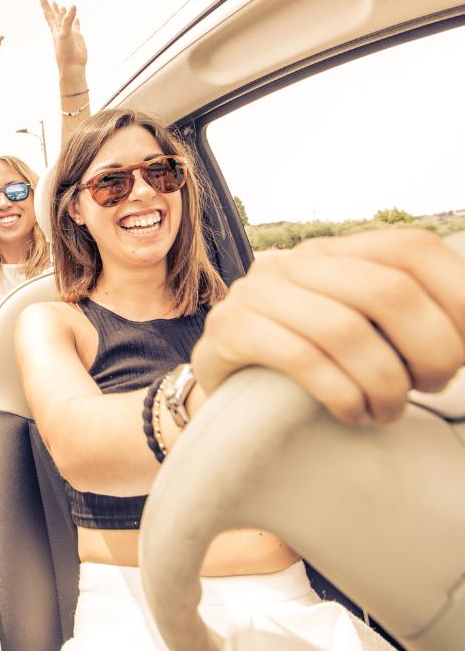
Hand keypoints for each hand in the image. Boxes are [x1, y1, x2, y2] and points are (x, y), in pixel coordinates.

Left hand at [40, 0, 86, 70]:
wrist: (72, 65)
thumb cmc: (65, 52)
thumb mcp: (65, 34)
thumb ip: (68, 20)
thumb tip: (72, 6)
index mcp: (55, 29)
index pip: (49, 14)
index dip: (45, 5)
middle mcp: (61, 30)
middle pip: (56, 16)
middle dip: (53, 8)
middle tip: (50, 0)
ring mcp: (69, 33)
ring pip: (66, 20)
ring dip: (64, 13)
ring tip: (63, 6)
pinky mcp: (77, 37)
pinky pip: (76, 26)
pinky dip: (76, 21)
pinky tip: (77, 17)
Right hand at [191, 229, 464, 424]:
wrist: (223, 386)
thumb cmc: (305, 360)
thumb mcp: (356, 324)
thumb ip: (403, 315)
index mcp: (336, 251)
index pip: (412, 249)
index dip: (457, 298)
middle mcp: (295, 262)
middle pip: (388, 291)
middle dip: (429, 349)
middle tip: (430, 386)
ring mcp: (257, 293)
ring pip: (346, 329)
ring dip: (385, 383)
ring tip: (389, 411)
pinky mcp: (230, 330)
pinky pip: (301, 358)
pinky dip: (341, 393)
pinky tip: (353, 413)